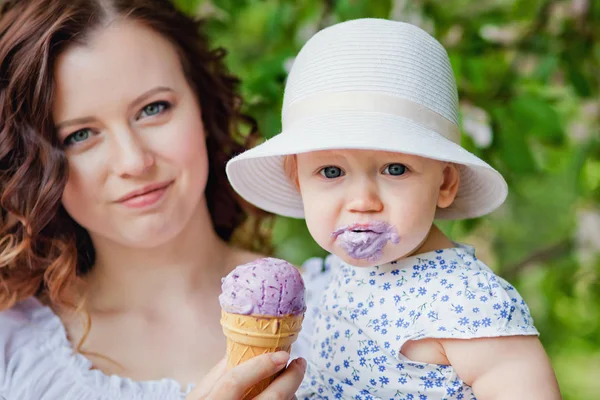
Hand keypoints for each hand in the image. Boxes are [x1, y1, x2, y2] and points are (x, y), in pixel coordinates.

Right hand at [186, 351, 305, 399]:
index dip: (260, 365)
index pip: (234, 382)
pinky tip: (285, 398)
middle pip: (272, 398)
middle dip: (291, 378)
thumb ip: (215, 377)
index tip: (281, 354)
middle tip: (299, 363)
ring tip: (288, 382)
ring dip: (290, 393)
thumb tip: (236, 351)